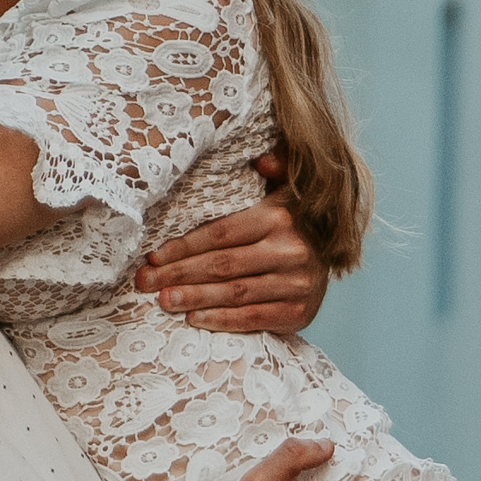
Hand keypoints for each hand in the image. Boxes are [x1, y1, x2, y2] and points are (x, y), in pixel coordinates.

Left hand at [135, 152, 326, 333]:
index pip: (221, 233)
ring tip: (162, 300)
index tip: (153, 256)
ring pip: (235, 292)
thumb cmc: (292, 219)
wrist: (335, 257)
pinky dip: (222, 320)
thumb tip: (262, 160)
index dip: (184, 246)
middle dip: (178, 274)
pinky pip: (254, 318)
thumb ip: (275, 168)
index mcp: (279, 216)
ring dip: (194, 298)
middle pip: (222, 265)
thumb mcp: (286, 186)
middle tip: (145, 281)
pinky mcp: (300, 312)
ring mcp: (298, 284)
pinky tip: (194, 318)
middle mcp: (291, 250)